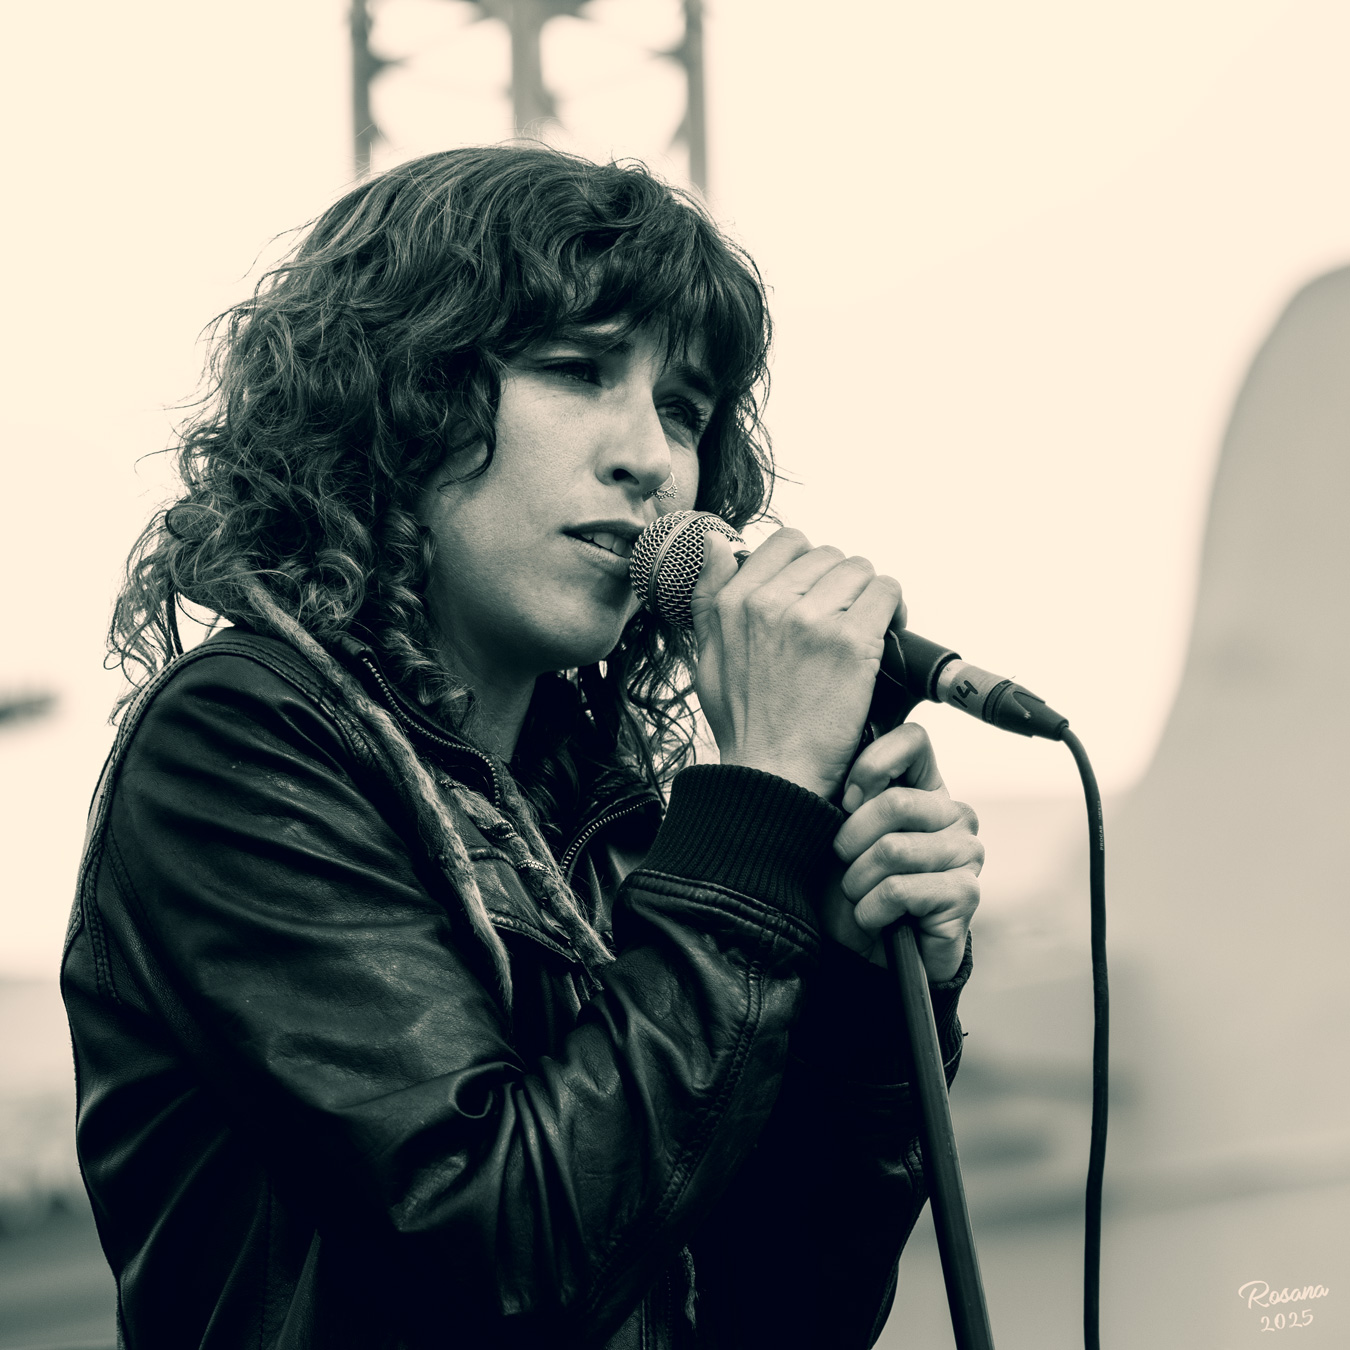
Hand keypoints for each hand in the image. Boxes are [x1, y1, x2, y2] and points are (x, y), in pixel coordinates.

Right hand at [689, 527, 903, 799]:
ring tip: (865, 627)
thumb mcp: (707, 655)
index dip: (808, 565)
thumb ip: (709, 594)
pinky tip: (885, 634)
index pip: (787, 543)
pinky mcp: (851, 641)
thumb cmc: (747, 725)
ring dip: (868, 595)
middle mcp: (771, 602)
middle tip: (843, 619)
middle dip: (840, 584)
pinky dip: (893, 609)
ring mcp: (813, 620)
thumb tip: (715, 541)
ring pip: (861, 570)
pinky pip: (886, 593)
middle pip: (829, 556)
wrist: (774, 774)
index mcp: (735, 602)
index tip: (816, 593)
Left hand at [820, 722, 981, 981]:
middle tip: (844, 865)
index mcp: (925, 786)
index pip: (912, 739)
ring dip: (857, 882)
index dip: (870, 765)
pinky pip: (901, 890)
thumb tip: (850, 788)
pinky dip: (871, 909)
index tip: (844, 801)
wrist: (867, 952)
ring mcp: (967, 852)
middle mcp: (954, 813)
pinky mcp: (966, 893)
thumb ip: (849, 794)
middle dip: (851, 841)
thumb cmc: (851, 884)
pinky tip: (873, 919)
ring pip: (893, 850)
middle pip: (895, 802)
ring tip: (858, 896)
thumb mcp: (838, 832)